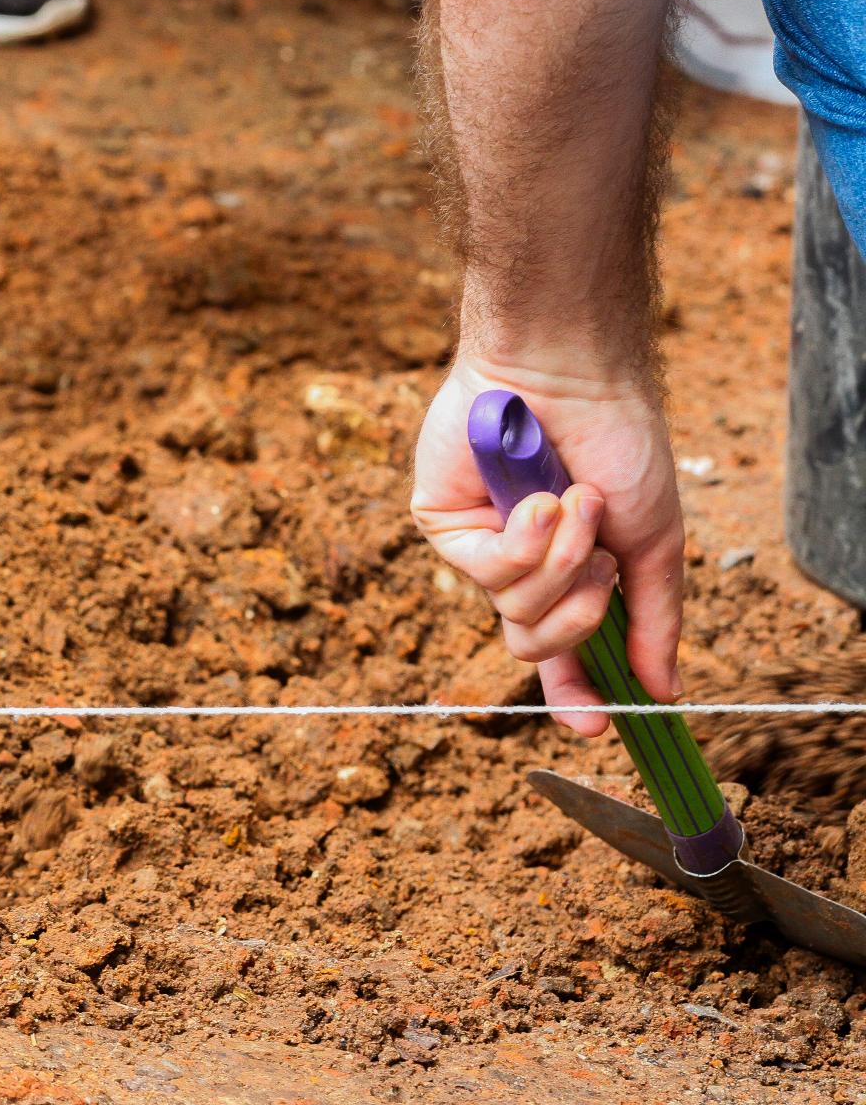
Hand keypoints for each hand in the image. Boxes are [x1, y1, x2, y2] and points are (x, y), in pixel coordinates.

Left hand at [411, 355, 683, 735]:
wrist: (570, 377)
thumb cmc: (616, 442)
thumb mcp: (650, 540)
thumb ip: (652, 617)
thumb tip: (663, 691)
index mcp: (567, 572)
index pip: (565, 653)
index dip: (577, 697)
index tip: (598, 727)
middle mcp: (519, 566)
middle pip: (536, 643)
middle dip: (579, 606)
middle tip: (599, 555)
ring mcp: (478, 546)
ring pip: (514, 611)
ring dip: (559, 558)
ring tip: (570, 500)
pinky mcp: (441, 524)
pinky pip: (485, 573)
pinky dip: (524, 540)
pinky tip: (535, 496)